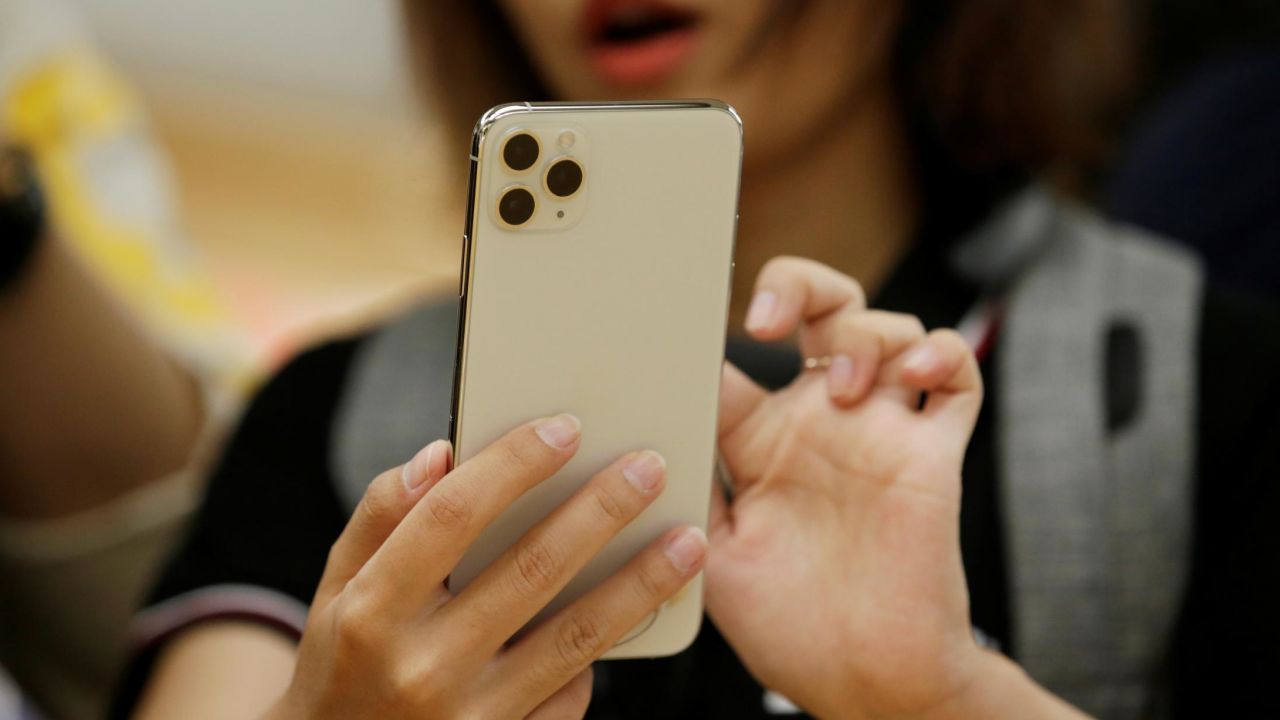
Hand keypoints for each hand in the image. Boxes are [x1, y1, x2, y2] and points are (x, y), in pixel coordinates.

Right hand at [266, 415, 706, 718]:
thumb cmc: (343, 665)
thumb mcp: (337, 591)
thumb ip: (381, 517)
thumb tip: (440, 453)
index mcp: (371, 609)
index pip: (453, 514)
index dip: (514, 463)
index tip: (565, 428)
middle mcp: (421, 665)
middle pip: (531, 568)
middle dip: (600, 510)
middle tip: (649, 467)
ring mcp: (470, 717)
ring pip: (576, 636)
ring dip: (640, 584)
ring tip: (687, 542)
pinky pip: (571, 694)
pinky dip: (600, 652)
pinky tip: (628, 617)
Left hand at [708, 257, 984, 718]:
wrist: (866, 681)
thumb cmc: (792, 629)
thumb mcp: (713, 552)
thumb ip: (691, 484)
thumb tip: (649, 427)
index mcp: (762, 445)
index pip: (737, 360)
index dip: (712, 330)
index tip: (688, 322)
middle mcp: (821, 426)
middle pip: (818, 313)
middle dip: (797, 287)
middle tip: (767, 318)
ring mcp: (880, 433)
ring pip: (888, 329)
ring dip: (867, 332)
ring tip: (847, 384)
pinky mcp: (933, 452)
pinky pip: (957, 377)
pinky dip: (942, 355)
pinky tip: (911, 372)